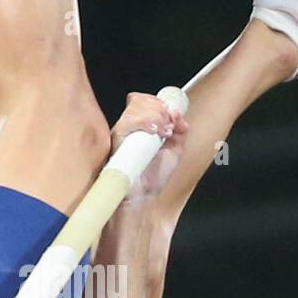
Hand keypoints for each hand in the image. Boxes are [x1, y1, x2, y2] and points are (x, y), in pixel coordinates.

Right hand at [111, 91, 188, 205]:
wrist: (143, 197)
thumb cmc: (153, 177)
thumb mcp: (174, 150)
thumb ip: (180, 131)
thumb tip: (178, 113)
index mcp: (139, 126)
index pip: (143, 100)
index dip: (159, 103)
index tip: (172, 116)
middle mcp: (128, 127)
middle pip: (139, 100)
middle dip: (160, 109)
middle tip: (169, 127)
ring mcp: (121, 133)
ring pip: (134, 108)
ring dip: (155, 115)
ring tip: (164, 133)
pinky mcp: (117, 142)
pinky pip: (126, 122)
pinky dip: (144, 122)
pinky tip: (155, 133)